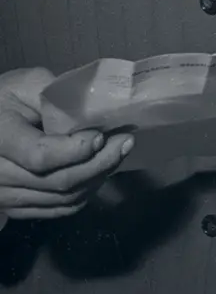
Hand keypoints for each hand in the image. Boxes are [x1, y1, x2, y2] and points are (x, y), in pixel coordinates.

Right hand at [0, 68, 132, 219]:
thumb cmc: (5, 99)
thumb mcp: (25, 84)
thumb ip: (56, 93)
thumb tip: (96, 105)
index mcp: (0, 139)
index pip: (40, 156)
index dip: (75, 149)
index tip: (101, 135)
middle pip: (58, 181)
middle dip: (100, 162)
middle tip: (126, 141)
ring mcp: (6, 196)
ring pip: (63, 199)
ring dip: (97, 177)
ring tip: (119, 153)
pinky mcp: (17, 207)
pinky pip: (58, 209)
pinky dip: (85, 192)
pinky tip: (100, 171)